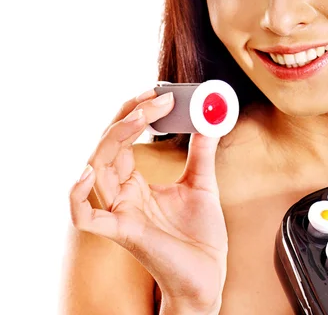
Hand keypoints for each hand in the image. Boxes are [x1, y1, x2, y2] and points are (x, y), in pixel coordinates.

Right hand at [69, 90, 226, 314]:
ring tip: (140, 115)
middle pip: (107, 147)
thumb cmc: (200, 235)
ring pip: (96, 170)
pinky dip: (77, 196)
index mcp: (137, 183)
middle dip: (128, 117)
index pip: (123, 140)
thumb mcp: (202, 182)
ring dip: (115, 138)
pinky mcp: (124, 233)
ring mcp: (120, 213)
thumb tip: (209, 118)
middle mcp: (123, 195)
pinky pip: (85, 218)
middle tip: (156, 97)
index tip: (158, 93)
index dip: (135, 113)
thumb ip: (202, 151)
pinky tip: (88, 172)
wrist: (209, 275)